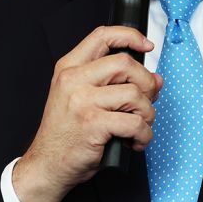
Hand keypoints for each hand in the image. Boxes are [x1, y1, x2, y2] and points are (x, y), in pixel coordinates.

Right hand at [14, 26, 161, 201]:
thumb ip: (114, 84)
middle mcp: (73, 80)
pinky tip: (135, 141)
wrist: (47, 165)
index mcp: (69, 69)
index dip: (130, 36)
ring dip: (147, 113)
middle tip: (147, 100)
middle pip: (125, 64)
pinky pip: (135, 123)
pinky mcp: (93, 125)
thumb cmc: (66, 134)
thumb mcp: (81, 99)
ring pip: (134, 95)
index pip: (102, 36)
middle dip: (146, 83)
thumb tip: (155, 79)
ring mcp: (82, 102)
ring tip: (139, 126)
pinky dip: (144, 135)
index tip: (146, 45)